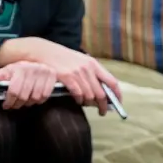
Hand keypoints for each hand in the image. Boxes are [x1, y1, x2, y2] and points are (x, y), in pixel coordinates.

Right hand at [0, 37, 121, 115]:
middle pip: (101, 93)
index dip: (117, 95)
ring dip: (88, 103)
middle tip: (102, 111)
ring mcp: (77, 73)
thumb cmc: (62, 58)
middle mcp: (87, 68)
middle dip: (103, 105)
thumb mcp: (80, 61)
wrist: (44, 51)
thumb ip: (91, 74)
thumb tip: (102, 92)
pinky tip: (77, 99)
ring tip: (85, 104)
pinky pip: (78, 94)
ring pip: (90, 95)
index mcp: (94, 64)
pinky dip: (79, 99)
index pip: (112, 82)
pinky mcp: (67, 77)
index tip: (118, 103)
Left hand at [0, 61, 56, 109]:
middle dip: (17, 104)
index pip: (14, 90)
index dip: (9, 101)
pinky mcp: (52, 77)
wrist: (36, 62)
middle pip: (24, 96)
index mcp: (19, 68)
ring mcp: (43, 73)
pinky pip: (45, 96)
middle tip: (14, 105)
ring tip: (24, 102)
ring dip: (28, 103)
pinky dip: (39, 100)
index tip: (6, 105)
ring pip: (35, 97)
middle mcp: (32, 69)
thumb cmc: (19, 70)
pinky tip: (34, 98)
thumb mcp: (6, 71)